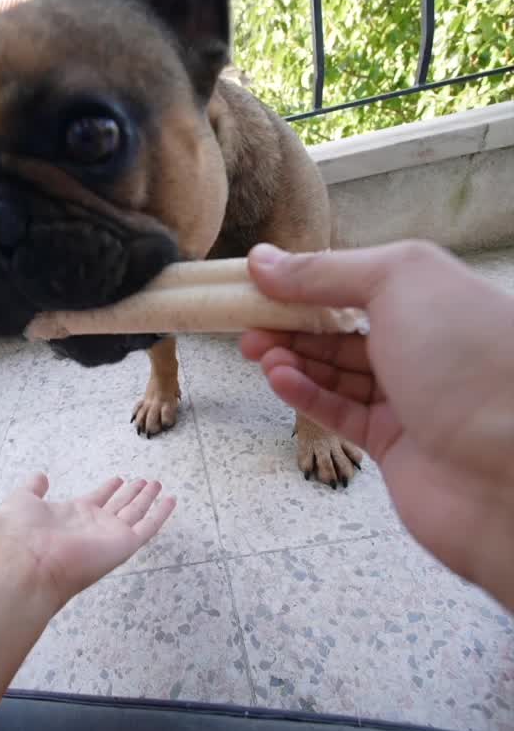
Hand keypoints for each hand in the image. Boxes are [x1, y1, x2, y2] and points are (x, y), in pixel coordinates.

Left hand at [0, 474, 175, 613]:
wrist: (27, 565)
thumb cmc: (20, 535)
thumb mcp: (21, 501)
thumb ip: (32, 488)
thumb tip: (40, 476)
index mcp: (71, 516)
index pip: (95, 500)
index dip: (107, 489)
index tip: (118, 479)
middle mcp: (93, 526)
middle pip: (118, 506)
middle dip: (131, 493)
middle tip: (145, 481)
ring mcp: (109, 536)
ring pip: (135, 513)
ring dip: (147, 498)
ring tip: (157, 484)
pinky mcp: (123, 545)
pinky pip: (148, 526)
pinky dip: (161, 513)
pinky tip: (171, 500)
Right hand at [241, 240, 513, 609]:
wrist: (511, 469)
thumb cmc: (470, 359)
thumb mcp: (398, 283)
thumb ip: (327, 271)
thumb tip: (265, 260)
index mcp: (434, 296)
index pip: (357, 282)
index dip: (305, 281)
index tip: (256, 282)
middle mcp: (425, 345)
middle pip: (342, 328)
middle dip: (289, 322)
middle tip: (244, 322)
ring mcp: (411, 398)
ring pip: (336, 372)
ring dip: (291, 358)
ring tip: (254, 350)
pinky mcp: (394, 446)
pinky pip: (339, 413)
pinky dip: (305, 395)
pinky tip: (277, 379)